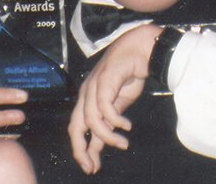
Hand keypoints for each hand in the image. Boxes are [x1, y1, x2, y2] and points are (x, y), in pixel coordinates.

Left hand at [69, 24, 161, 173]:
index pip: (76, 128)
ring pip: (92, 120)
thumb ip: (108, 124)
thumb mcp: (118, 106)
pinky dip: (116, 120)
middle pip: (76, 126)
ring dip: (108, 136)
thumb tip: (100, 147)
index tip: (90, 167)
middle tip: (93, 166)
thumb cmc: (128, 75)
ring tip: (123, 144)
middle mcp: (85, 94)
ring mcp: (93, 86)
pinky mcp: (105, 79)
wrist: (140, 49)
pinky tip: (127, 125)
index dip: (80, 149)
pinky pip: (105, 107)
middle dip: (81, 149)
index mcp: (86, 100)